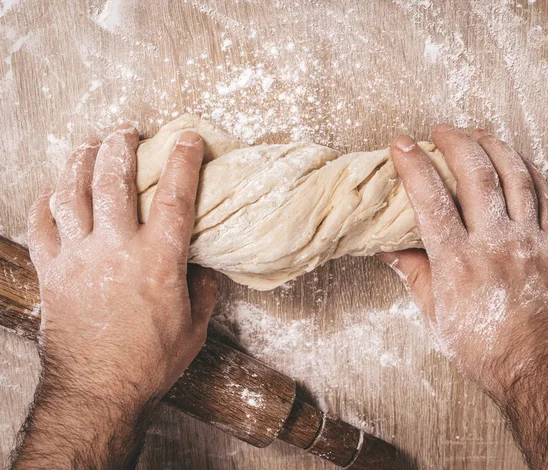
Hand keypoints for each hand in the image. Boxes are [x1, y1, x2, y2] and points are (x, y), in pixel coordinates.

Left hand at [13, 124, 216, 467]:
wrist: (97, 391)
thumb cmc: (150, 362)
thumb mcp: (193, 328)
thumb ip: (202, 290)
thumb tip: (203, 268)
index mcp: (158, 260)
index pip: (175, 197)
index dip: (183, 162)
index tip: (187, 138)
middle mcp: (115, 249)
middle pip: (114, 182)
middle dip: (121, 148)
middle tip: (126, 132)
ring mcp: (78, 258)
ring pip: (72, 194)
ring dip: (80, 162)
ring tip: (88, 145)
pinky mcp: (51, 272)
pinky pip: (40, 226)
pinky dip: (44, 203)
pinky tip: (52, 191)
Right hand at [380, 125, 547, 398]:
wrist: (539, 370)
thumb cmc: (483, 348)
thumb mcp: (435, 316)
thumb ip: (413, 275)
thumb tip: (389, 249)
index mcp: (457, 262)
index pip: (430, 200)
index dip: (413, 166)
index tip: (400, 144)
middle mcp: (494, 243)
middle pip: (476, 175)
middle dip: (456, 142)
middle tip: (440, 130)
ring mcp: (528, 241)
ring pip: (515, 176)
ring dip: (494, 146)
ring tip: (477, 132)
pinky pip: (544, 195)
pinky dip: (528, 170)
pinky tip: (516, 161)